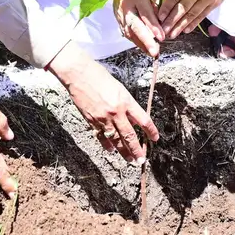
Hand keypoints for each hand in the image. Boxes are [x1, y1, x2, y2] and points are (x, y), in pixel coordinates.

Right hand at [47, 44, 158, 163]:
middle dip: (137, 150)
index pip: (143, 120)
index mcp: (126, 101)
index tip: (155, 138)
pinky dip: (107, 145)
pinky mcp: (91, 121)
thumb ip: (128, 104)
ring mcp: (103, 118)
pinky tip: (111, 150)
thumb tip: (134, 119)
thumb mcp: (120, 88)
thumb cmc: (99, 76)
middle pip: (130, 136)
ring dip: (124, 152)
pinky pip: (102, 137)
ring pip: (116, 140)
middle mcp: (116, 112)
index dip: (151, 131)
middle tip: (141, 160)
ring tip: (130, 160)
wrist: (79, 74)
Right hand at [112, 0, 164, 56]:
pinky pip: (127, 34)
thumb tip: (162, 20)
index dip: (153, 26)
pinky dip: (136, 42)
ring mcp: (120, 16)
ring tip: (153, 53)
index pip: (146, 14)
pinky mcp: (118, 21)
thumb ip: (156, 4)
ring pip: (130, 33)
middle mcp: (127, 8)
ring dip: (141, 44)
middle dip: (146, 40)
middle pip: (136, 26)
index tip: (162, 37)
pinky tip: (145, 48)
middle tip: (155, 51)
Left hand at [158, 0, 230, 37]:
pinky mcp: (214, 4)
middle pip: (183, 7)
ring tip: (173, 34)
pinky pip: (202, 16)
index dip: (167, 7)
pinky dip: (194, 23)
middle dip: (172, 20)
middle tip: (163, 30)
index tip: (159, 17)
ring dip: (181, 25)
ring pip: (192, 14)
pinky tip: (186, 30)